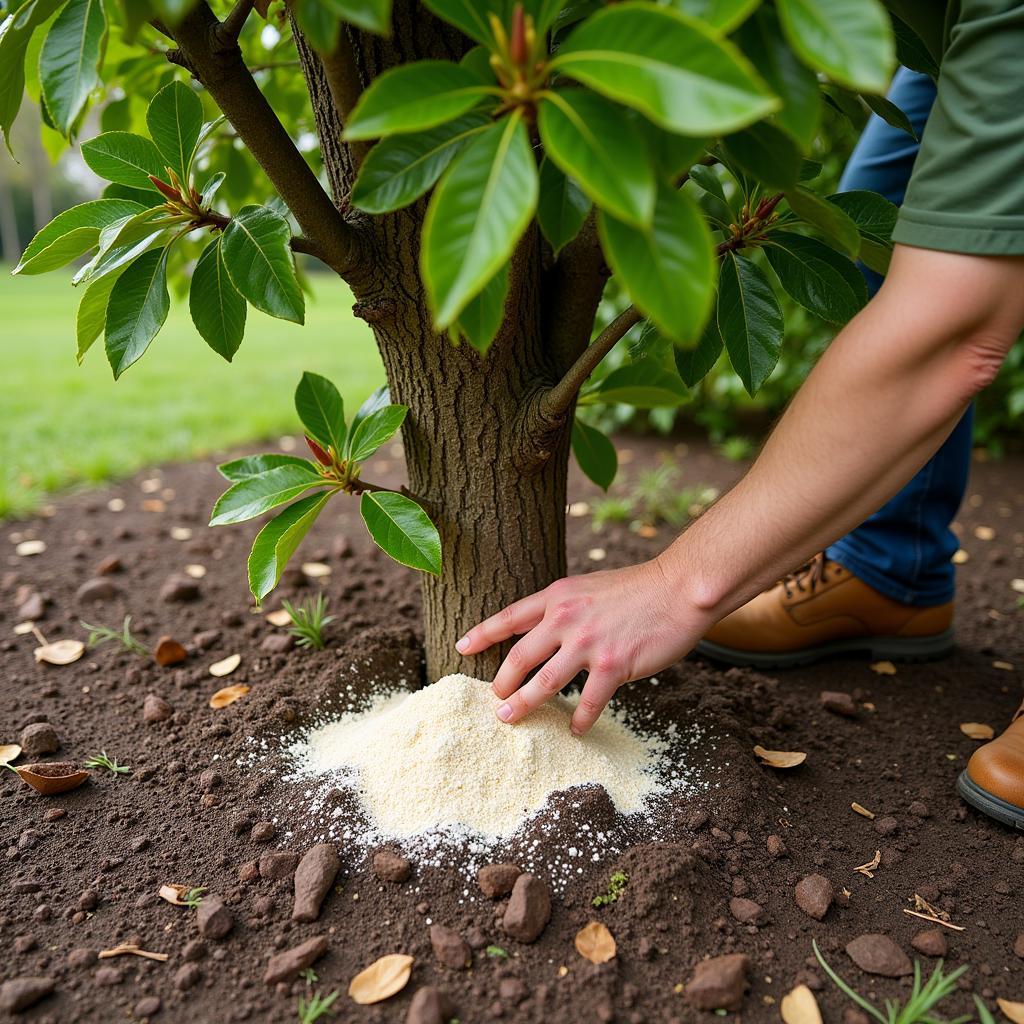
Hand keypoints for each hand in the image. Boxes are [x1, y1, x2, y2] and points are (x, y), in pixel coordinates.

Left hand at [455, 558, 709, 734]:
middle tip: (494, 699)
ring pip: (543, 683)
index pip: (509, 616)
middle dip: (501, 682)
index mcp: (558, 597)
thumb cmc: (638, 588)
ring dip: (524, 704)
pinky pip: (588, 701)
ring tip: (510, 718)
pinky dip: (579, 719)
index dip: (482, 632)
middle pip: (519, 656)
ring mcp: (587, 643)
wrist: (678, 589)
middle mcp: (566, 618)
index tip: (461, 646)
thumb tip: (546, 630)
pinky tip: (576, 729)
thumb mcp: (589, 587)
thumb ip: (565, 607)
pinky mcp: (613, 665)